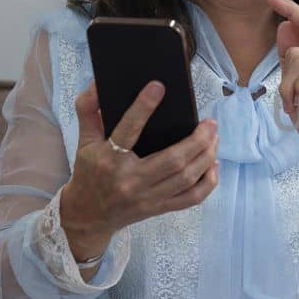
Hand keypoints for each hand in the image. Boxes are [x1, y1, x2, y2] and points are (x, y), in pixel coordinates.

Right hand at [61, 79, 219, 253]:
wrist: (89, 215)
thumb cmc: (89, 172)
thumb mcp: (84, 141)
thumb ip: (87, 110)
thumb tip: (98, 83)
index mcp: (109, 159)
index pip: (127, 131)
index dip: (143, 107)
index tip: (159, 87)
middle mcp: (131, 180)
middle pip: (173, 160)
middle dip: (198, 139)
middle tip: (210, 122)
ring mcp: (148, 197)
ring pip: (187, 178)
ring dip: (207, 156)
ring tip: (214, 138)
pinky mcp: (159, 208)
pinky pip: (192, 198)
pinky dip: (208, 182)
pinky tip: (213, 164)